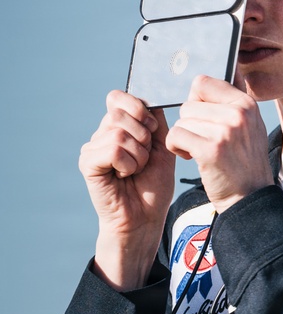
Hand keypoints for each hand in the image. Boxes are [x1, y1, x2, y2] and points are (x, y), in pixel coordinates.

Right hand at [79, 90, 176, 289]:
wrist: (146, 216)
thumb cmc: (154, 184)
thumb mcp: (163, 146)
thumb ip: (155, 120)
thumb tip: (147, 99)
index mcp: (120, 125)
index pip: (121, 97)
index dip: (141, 110)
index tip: (152, 132)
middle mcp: (103, 133)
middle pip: (122, 113)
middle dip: (144, 136)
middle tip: (145, 158)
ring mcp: (93, 147)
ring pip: (120, 133)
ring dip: (139, 154)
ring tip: (136, 169)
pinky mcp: (88, 163)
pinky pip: (113, 149)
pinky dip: (128, 164)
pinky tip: (125, 175)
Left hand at [166, 75, 271, 212]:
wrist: (250, 196)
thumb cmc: (244, 161)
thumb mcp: (249, 126)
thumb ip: (233, 100)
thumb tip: (225, 69)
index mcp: (246, 104)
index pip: (203, 82)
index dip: (196, 101)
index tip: (204, 118)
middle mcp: (239, 114)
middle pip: (188, 104)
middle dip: (190, 124)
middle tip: (206, 140)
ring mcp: (226, 131)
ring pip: (181, 121)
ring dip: (184, 138)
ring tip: (202, 151)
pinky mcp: (210, 149)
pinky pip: (176, 136)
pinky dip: (178, 149)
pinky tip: (193, 158)